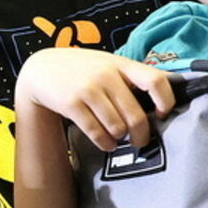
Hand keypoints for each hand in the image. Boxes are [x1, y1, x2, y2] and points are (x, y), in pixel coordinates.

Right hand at [16, 48, 174, 150]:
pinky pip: (96, 132)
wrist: (42, 69)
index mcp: (121, 64)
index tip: (162, 113)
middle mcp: (106, 75)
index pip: (155, 81)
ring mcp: (88, 89)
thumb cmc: (82, 69)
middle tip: (140, 141)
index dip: (165, 101)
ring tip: (118, 139)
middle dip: (141, 135)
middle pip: (136, 115)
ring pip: (117, 127)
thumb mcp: (108, 64)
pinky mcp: (71, 104)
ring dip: (120, 138)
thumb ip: (131, 76)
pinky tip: (107, 143)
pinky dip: (105, 143)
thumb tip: (162, 98)